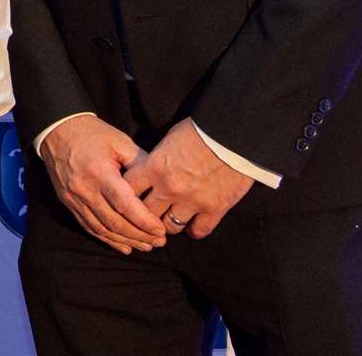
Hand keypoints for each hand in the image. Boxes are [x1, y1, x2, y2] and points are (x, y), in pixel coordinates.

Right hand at [39, 114, 165, 253]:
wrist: (58, 131)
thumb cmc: (92, 134)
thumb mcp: (120, 141)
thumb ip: (140, 163)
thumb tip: (158, 185)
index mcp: (99, 172)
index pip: (124, 204)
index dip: (144, 221)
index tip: (161, 230)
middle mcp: (84, 189)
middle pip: (115, 222)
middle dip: (140, 235)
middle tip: (160, 242)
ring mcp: (74, 198)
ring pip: (102, 229)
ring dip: (126, 241)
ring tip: (146, 246)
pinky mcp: (68, 202)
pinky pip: (89, 227)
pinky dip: (107, 239)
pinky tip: (124, 246)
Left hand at [123, 118, 253, 239]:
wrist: (233, 134)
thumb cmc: (200, 130)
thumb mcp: (169, 140)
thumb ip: (156, 160)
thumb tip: (149, 171)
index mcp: (154, 167)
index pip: (128, 190)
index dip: (128, 194)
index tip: (131, 195)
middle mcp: (169, 188)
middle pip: (145, 213)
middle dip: (145, 213)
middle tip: (149, 214)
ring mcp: (192, 201)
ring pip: (169, 227)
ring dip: (168, 224)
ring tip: (170, 219)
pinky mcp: (215, 209)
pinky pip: (198, 231)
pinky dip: (194, 229)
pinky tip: (193, 224)